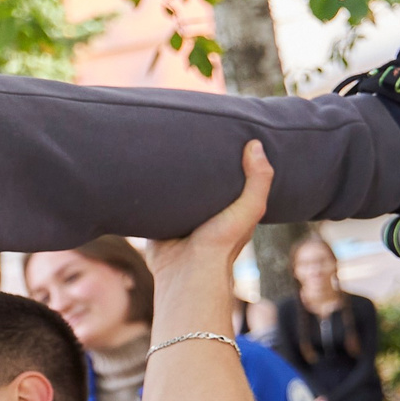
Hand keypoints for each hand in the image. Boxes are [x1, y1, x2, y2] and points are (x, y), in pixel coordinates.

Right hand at [144, 140, 270, 278]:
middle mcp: (203, 209)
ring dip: (168, 173)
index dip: (228, 156)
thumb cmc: (221, 242)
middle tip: (188, 131)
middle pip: (198, 179)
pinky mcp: (155, 221)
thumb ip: (258, 180)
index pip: (229, 175)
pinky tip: (142, 169)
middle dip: (193, 160)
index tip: (224, 131)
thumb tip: (254, 143)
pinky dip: (146, 188)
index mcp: (228, 205)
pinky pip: (149, 201)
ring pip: (172, 188)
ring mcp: (177, 216)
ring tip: (162, 144)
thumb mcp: (249, 208)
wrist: (186, 269)